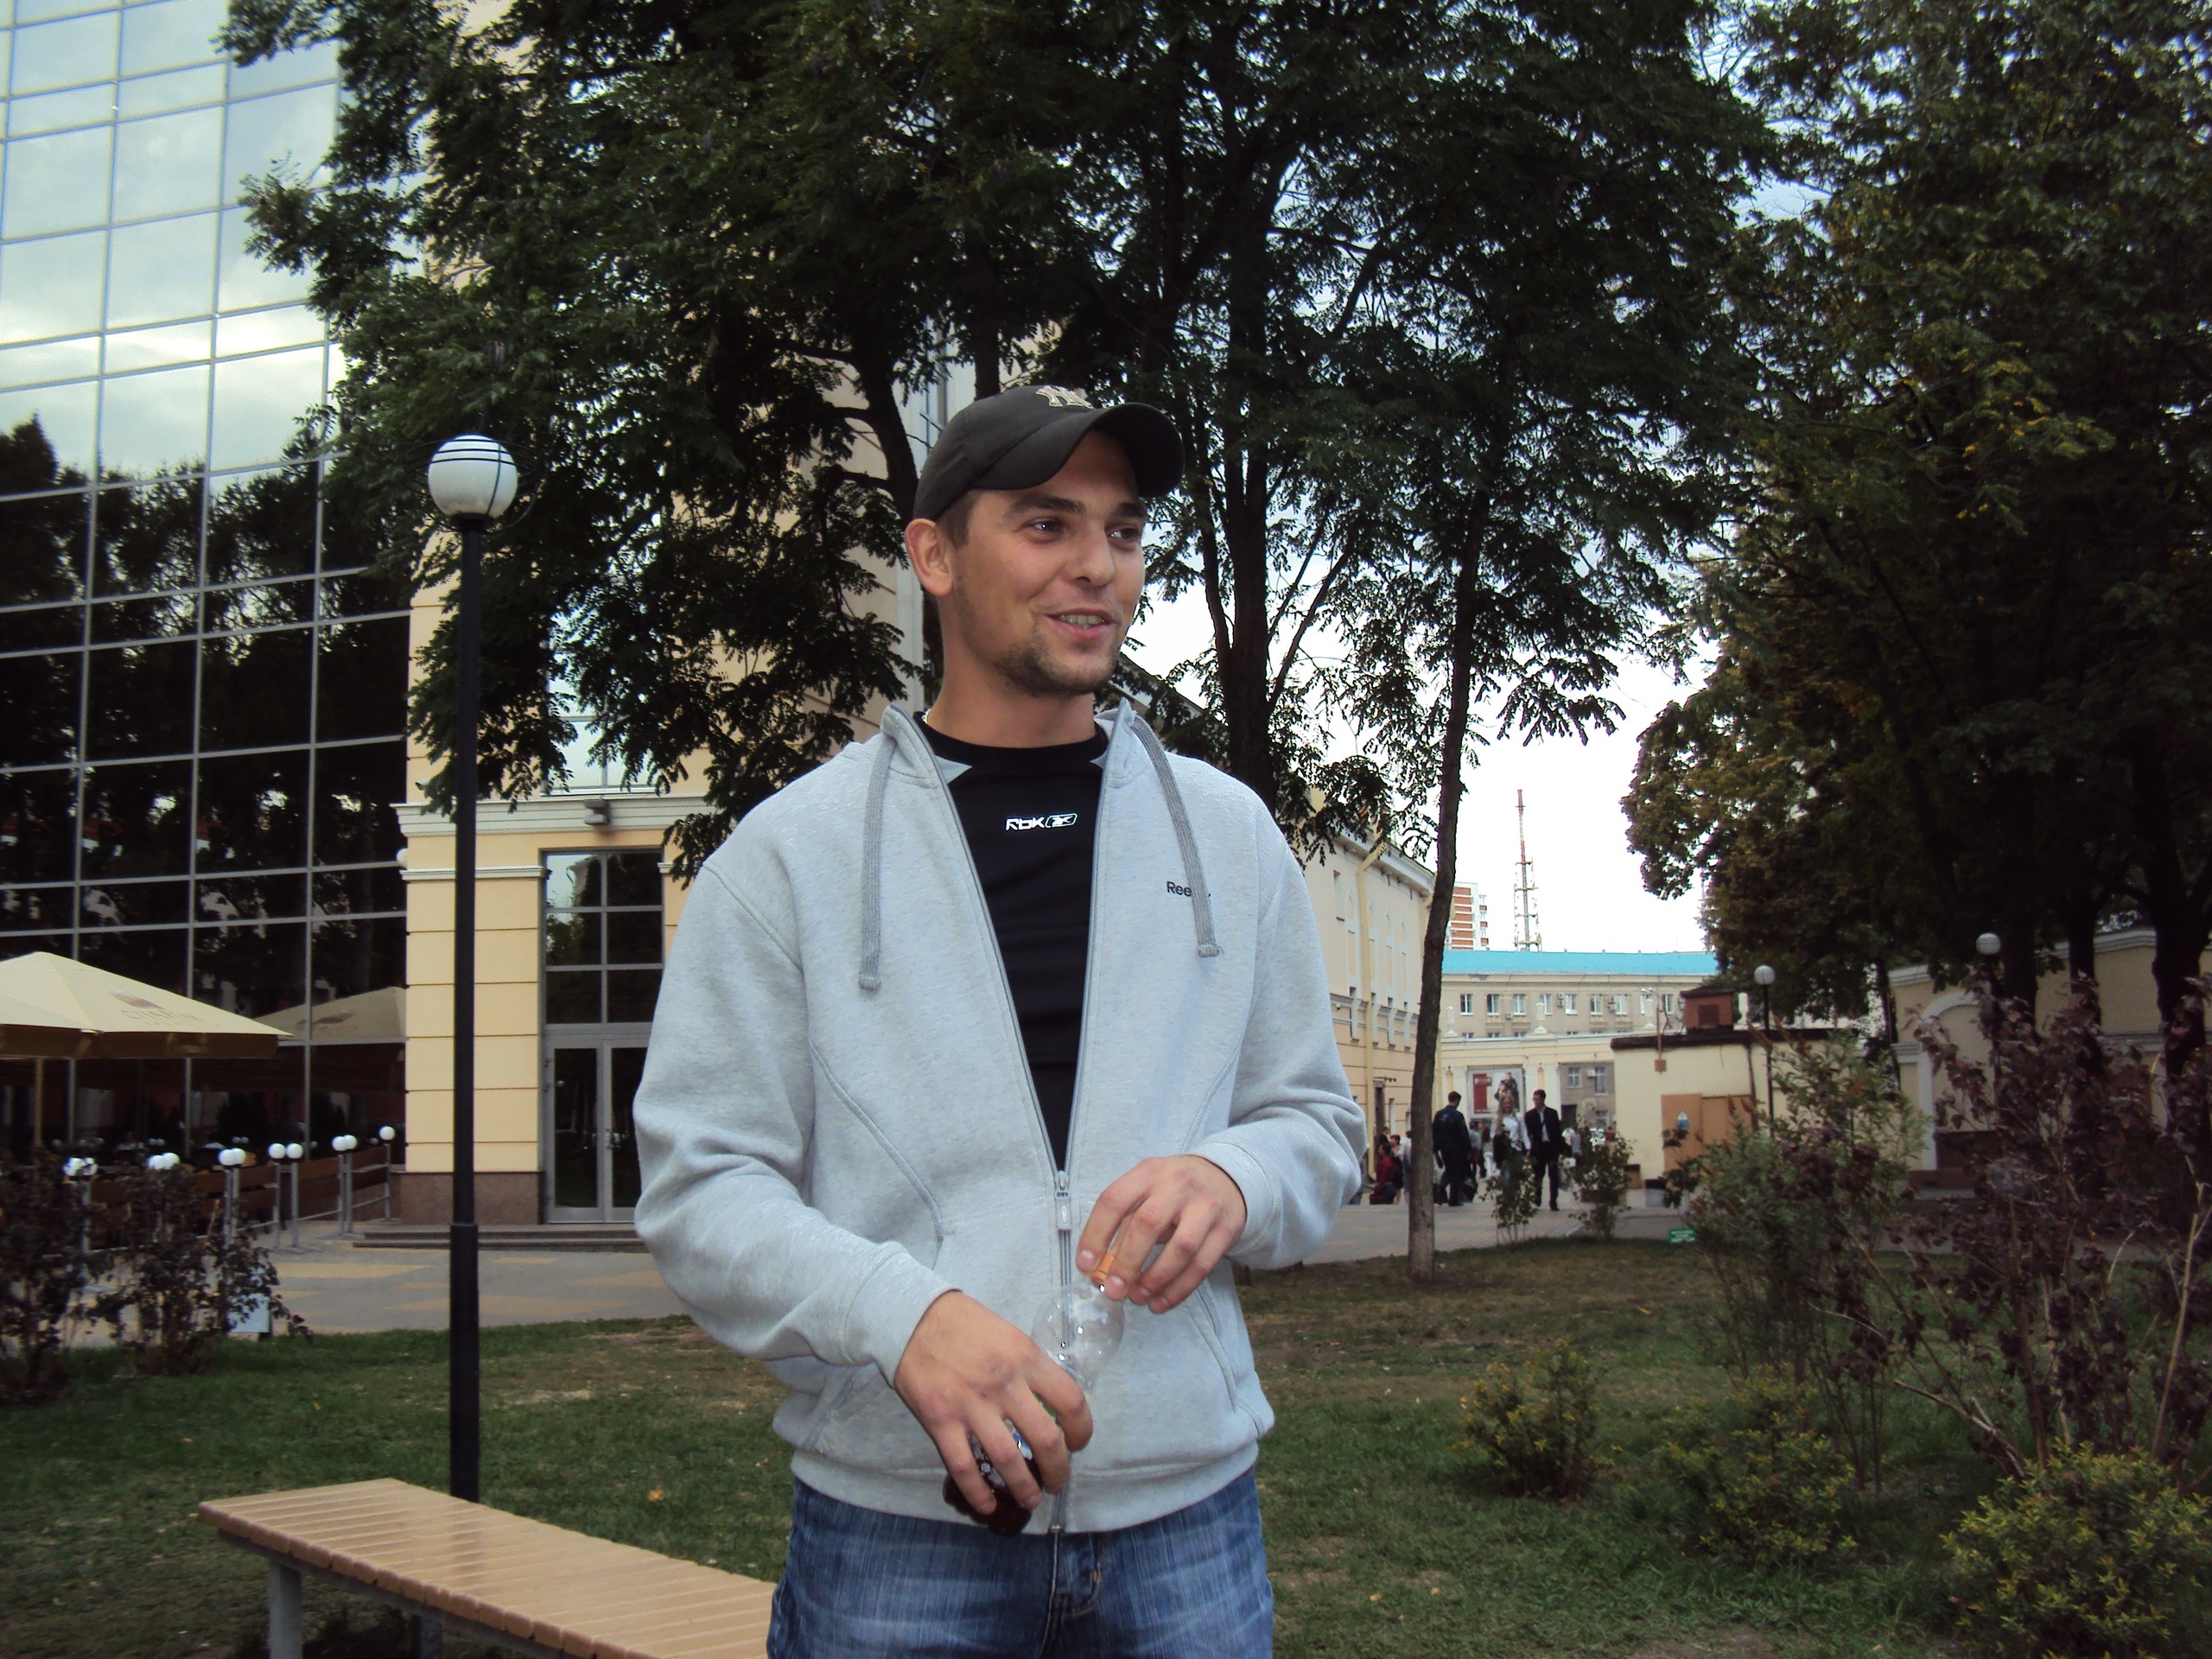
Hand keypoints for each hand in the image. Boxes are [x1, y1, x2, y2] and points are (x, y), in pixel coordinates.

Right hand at [892, 1291, 1091, 1517]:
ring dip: (1024, 1488)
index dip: (1082, 1429)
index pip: (1070, 1401)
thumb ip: (1030, 1368)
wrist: (912, 1317)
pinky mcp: (940, 1421)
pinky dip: (978, 1493)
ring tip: (1030, 1499)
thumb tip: (1050, 1405)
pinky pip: (964, 1468)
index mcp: (1026, 1358)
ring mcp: (971, 1405)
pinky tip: (987, 1505)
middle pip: (1045, 1439)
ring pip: (1008, 1460)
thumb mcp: (1009, 1335)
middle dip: (1058, 1470)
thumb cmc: (965, 1324)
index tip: (1079, 1443)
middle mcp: (1003, 1384)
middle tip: (1057, 1481)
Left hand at [1076, 1155, 1247, 1312]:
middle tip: (1113, 1290)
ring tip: (1138, 1298)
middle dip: (1127, 1263)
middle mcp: (1178, 1185)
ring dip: (1155, 1279)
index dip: (1096, 1234)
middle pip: (1148, 1224)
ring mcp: (1206, 1206)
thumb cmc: (1174, 1189)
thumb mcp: (1148, 1190)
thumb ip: (1125, 1222)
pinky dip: (1179, 1289)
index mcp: (1149, 1172)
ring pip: (1181, 1248)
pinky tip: (1161, 1302)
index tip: (1086, 1265)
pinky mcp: (1226, 1230)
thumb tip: (1101, 1266)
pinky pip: (1202, 1265)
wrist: (1227, 1178)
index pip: (1115, 1200)